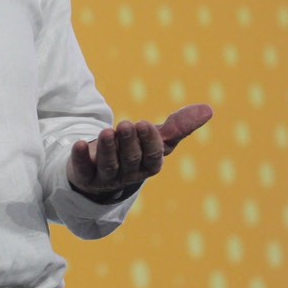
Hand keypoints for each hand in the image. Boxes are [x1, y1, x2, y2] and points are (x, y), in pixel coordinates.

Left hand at [67, 104, 213, 200]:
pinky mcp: (84, 176)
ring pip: (108, 165)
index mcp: (148, 166)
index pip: (152, 158)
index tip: (145, 124)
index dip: (149, 143)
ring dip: (107, 148)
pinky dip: (80, 158)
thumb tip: (209, 109)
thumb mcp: (156, 139)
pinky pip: (82, 170)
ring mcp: (106, 178)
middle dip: (128, 142)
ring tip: (106, 132)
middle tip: (126, 124)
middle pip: (130, 160)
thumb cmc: (134, 151)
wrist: (102, 171)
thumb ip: (179, 126)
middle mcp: (128, 175)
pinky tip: (77, 144)